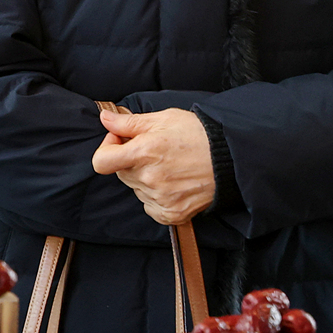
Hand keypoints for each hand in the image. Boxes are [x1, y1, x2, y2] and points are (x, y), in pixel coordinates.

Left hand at [90, 106, 215, 225]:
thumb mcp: (163, 118)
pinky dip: (155, 196)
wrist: (231, 158)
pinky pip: (150, 206)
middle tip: (152, 150)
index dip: (107, 148)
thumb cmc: (197, 134)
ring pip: (136, 188)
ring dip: (144, 178)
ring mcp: (161, 198)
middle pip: (120, 173)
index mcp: (144, 152)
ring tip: (168, 166)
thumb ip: (129, 123)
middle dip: (129, 160)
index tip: (120, 141)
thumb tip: (105, 120)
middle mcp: (150, 178)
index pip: (101, 162)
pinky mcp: (172, 213)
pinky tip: (172, 183)